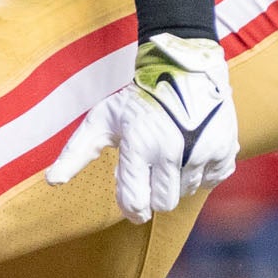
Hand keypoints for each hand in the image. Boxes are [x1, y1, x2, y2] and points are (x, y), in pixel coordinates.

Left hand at [42, 33, 235, 220]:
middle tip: (151, 170)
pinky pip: (211, 180)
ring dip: (177, 180)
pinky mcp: (225, 148)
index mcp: (138, 145)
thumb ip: (75, 153)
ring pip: (187, 193)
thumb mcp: (101, 120)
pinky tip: (192, 149)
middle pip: (163, 204)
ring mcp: (202, 150)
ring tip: (171, 152)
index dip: (132, 209)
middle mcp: (171, 150)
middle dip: (154, 193)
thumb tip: (52, 182)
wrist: (182, 68)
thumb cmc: (137, 99)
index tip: (133, 203)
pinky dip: (201, 172)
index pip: (135, 203)